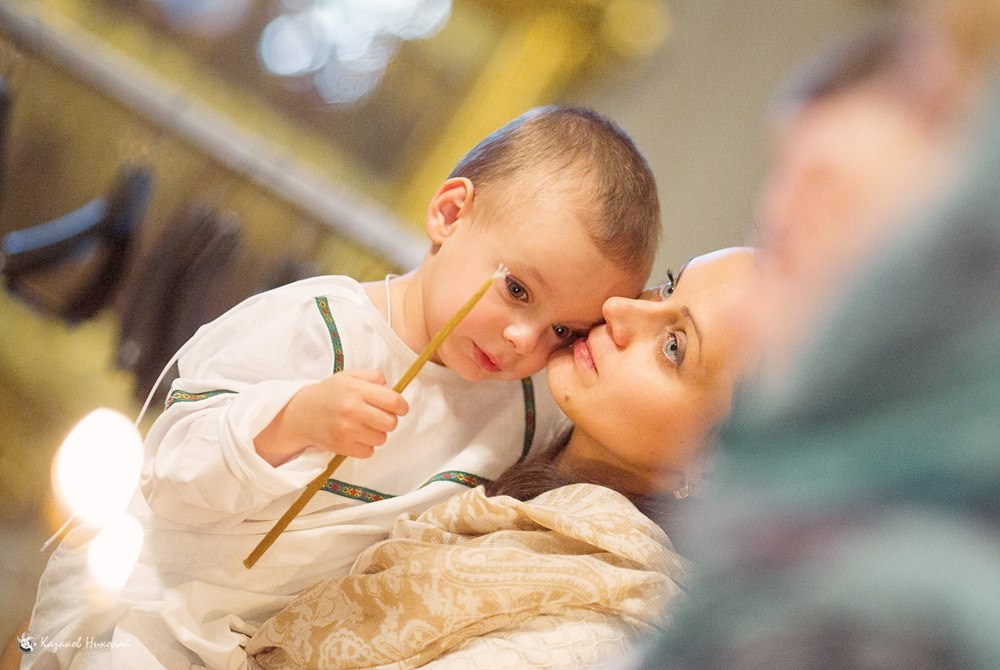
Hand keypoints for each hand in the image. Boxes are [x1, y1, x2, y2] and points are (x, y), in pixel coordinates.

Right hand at [254, 369, 408, 465]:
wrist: (301, 413)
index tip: (399, 408)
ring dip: (377, 433)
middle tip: (378, 416)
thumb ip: (373, 376)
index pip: (393, 402)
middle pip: (391, 423)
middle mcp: (352, 410)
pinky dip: (366, 446)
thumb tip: (390, 387)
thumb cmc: (330, 393)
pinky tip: (356, 436)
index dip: (402, 406)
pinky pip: (369, 452)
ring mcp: (346, 430)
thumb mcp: (349, 376)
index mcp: (356, 390)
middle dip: (389, 420)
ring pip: (381, 438)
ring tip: (364, 425)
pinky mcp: (342, 447)